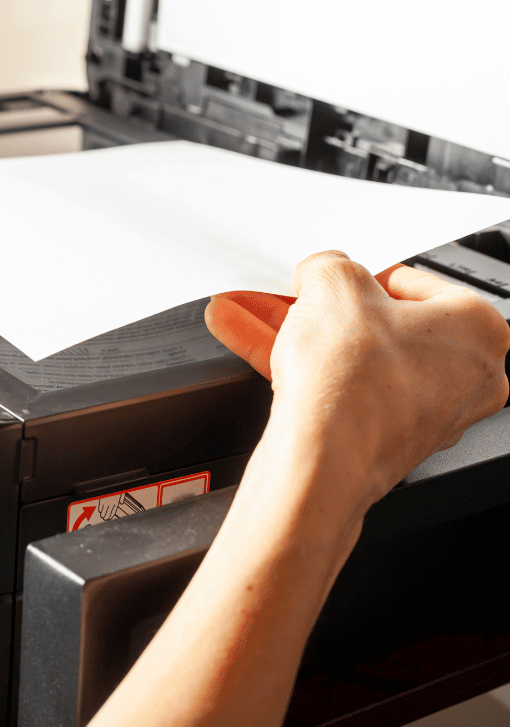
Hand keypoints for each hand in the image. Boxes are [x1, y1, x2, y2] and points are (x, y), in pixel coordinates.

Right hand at [205, 251, 509, 506]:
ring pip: (350, 357)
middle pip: (375, 324)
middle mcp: (464, 375)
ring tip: (251, 314)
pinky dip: (301, 368)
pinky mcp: (385, 439)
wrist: (322, 463)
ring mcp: (425, 412)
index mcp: (479, 327)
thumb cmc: (353, 385)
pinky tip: (256, 345)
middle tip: (285, 296)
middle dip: (315, 307)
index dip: (356, 274)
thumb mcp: (332, 284)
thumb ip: (330, 266)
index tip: (326, 277)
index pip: (410, 281)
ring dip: (296, 333)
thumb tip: (322, 274)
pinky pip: (340, 389)